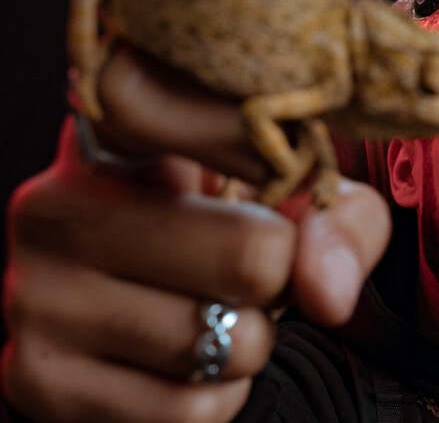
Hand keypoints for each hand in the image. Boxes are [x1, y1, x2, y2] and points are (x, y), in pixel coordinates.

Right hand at [2, 48, 390, 421]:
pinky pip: (189, 409)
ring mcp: (39, 294)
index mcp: (114, 134)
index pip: (175, 110)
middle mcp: (57, 205)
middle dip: (277, 280)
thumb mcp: (289, 201)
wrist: (134, 327)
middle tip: (251, 271)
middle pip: (248, 254)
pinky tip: (189, 361)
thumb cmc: (222, 240)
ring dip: (250, 342)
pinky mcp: (40, 378)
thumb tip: (327, 291)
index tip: (283, 178)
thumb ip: (335, 217)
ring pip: (225, 341)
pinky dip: (219, 397)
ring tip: (215, 312)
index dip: (260, 153)